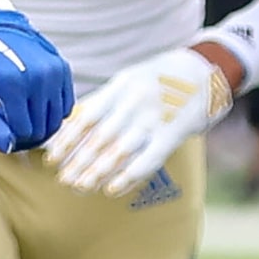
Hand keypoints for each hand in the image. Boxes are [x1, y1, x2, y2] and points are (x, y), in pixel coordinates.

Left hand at [0, 8, 74, 152]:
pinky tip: (35, 106)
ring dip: (41, 126)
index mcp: (13, 85)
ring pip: (56, 120)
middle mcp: (38, 77)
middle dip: (27, 135)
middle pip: (42, 128)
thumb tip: (9, 148)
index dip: (12, 139)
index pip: (23, 132)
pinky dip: (53, 112)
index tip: (2, 133)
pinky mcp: (63, 68)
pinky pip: (67, 105)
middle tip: (12, 128)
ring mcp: (54, 71)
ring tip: (22, 118)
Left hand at [45, 46, 232, 196]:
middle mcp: (134, 101)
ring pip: (120, 151)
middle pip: (99, 137)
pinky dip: (128, 177)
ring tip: (81, 187)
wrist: (207, 69)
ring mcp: (155, 117)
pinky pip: (148, 159)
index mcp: (119, 86)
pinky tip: (112, 190)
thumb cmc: (159, 79)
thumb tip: (68, 127)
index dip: (66, 140)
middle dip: (78, 162)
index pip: (85, 117)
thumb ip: (103, 102)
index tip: (51, 159)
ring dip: (97, 172)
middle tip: (63, 180)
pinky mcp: (174, 132)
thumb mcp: (128, 80)